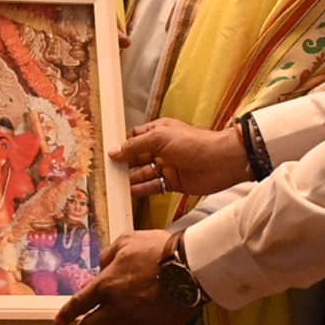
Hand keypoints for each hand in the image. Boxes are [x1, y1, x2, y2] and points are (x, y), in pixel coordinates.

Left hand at [55, 230, 196, 324]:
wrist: (189, 266)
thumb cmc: (157, 249)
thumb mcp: (127, 240)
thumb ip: (108, 254)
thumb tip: (102, 266)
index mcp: (106, 285)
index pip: (77, 304)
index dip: (65, 315)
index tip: (60, 322)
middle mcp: (115, 309)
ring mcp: (134, 324)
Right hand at [111, 118, 249, 198]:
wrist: (221, 162)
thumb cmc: (192, 143)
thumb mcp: (160, 138)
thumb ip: (135, 146)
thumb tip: (113, 151)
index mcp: (158, 131)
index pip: (134, 137)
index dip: (121, 144)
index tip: (103, 152)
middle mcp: (160, 148)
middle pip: (136, 156)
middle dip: (121, 163)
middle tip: (103, 172)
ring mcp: (166, 166)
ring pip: (142, 173)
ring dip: (129, 178)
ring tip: (111, 185)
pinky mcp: (172, 182)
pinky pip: (153, 186)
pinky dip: (141, 189)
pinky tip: (127, 193)